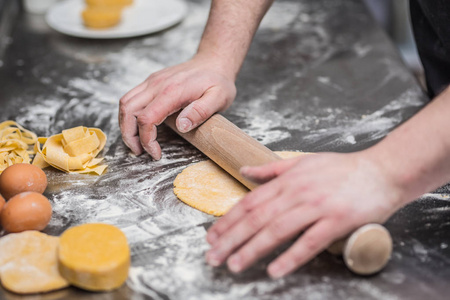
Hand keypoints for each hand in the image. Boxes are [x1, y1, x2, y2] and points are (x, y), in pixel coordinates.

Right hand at [119, 55, 236, 158]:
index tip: (156, 153)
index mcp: (172, 91)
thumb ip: (200, 111)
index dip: (146, 139)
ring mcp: (152, 81)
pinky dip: (129, 114)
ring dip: (125, 125)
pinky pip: (131, 97)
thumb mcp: (218, 98)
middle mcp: (157, 84)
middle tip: (139, 152)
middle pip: (128, 110)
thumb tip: (181, 126)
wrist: (214, 61)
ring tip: (136, 142)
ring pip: (125, 103)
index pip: (146, 118)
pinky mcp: (151, 82)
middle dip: (129, 135)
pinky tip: (139, 126)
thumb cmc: (218, 81)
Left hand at [205, 151, 404, 277]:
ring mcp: (317, 206)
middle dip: (231, 238)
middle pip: (257, 218)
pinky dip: (291, 256)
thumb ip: (272, 169)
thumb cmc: (342, 168)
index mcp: (287, 180)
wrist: (382, 170)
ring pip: (278, 230)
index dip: (228, 220)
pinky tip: (275, 270)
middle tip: (213, 257)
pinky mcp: (337, 220)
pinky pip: (310, 241)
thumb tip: (244, 171)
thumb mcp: (303, 161)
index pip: (250, 202)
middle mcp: (297, 193)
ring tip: (234, 265)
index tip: (212, 236)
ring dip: (253, 249)